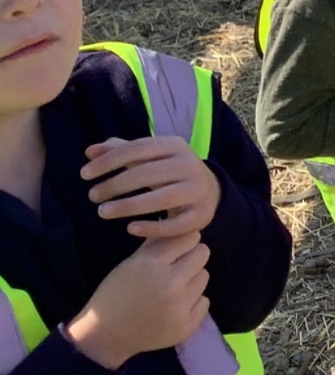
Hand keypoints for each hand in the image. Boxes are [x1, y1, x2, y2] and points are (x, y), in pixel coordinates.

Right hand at [65, 232, 210, 370]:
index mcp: (153, 264)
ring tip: (172, 288)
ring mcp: (179, 308)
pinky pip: (204, 301)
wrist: (104, 335)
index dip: (184, 241)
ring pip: (204, 277)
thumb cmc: (115, 293)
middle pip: (203, 254)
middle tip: (176, 267)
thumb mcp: (131, 263)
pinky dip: (192, 302)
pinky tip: (174, 307)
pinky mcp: (185, 327)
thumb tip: (178, 221)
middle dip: (191, 257)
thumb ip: (157, 243)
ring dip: (192, 280)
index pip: (191, 237)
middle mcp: (170, 285)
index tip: (177, 248)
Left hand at [83, 137, 220, 238]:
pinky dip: (151, 228)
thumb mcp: (149, 157)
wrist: (209, 191)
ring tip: (103, 212)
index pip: (137, 149)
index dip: (109, 161)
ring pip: (160, 199)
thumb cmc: (169, 172)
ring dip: (128, 206)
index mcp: (175, 146)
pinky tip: (130, 229)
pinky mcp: (201, 215)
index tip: (84, 175)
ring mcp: (197, 191)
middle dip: (115, 185)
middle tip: (93, 196)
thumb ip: (120, 152)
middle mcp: (189, 165)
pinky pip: (174, 225)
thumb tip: (90, 151)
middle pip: (147, 173)